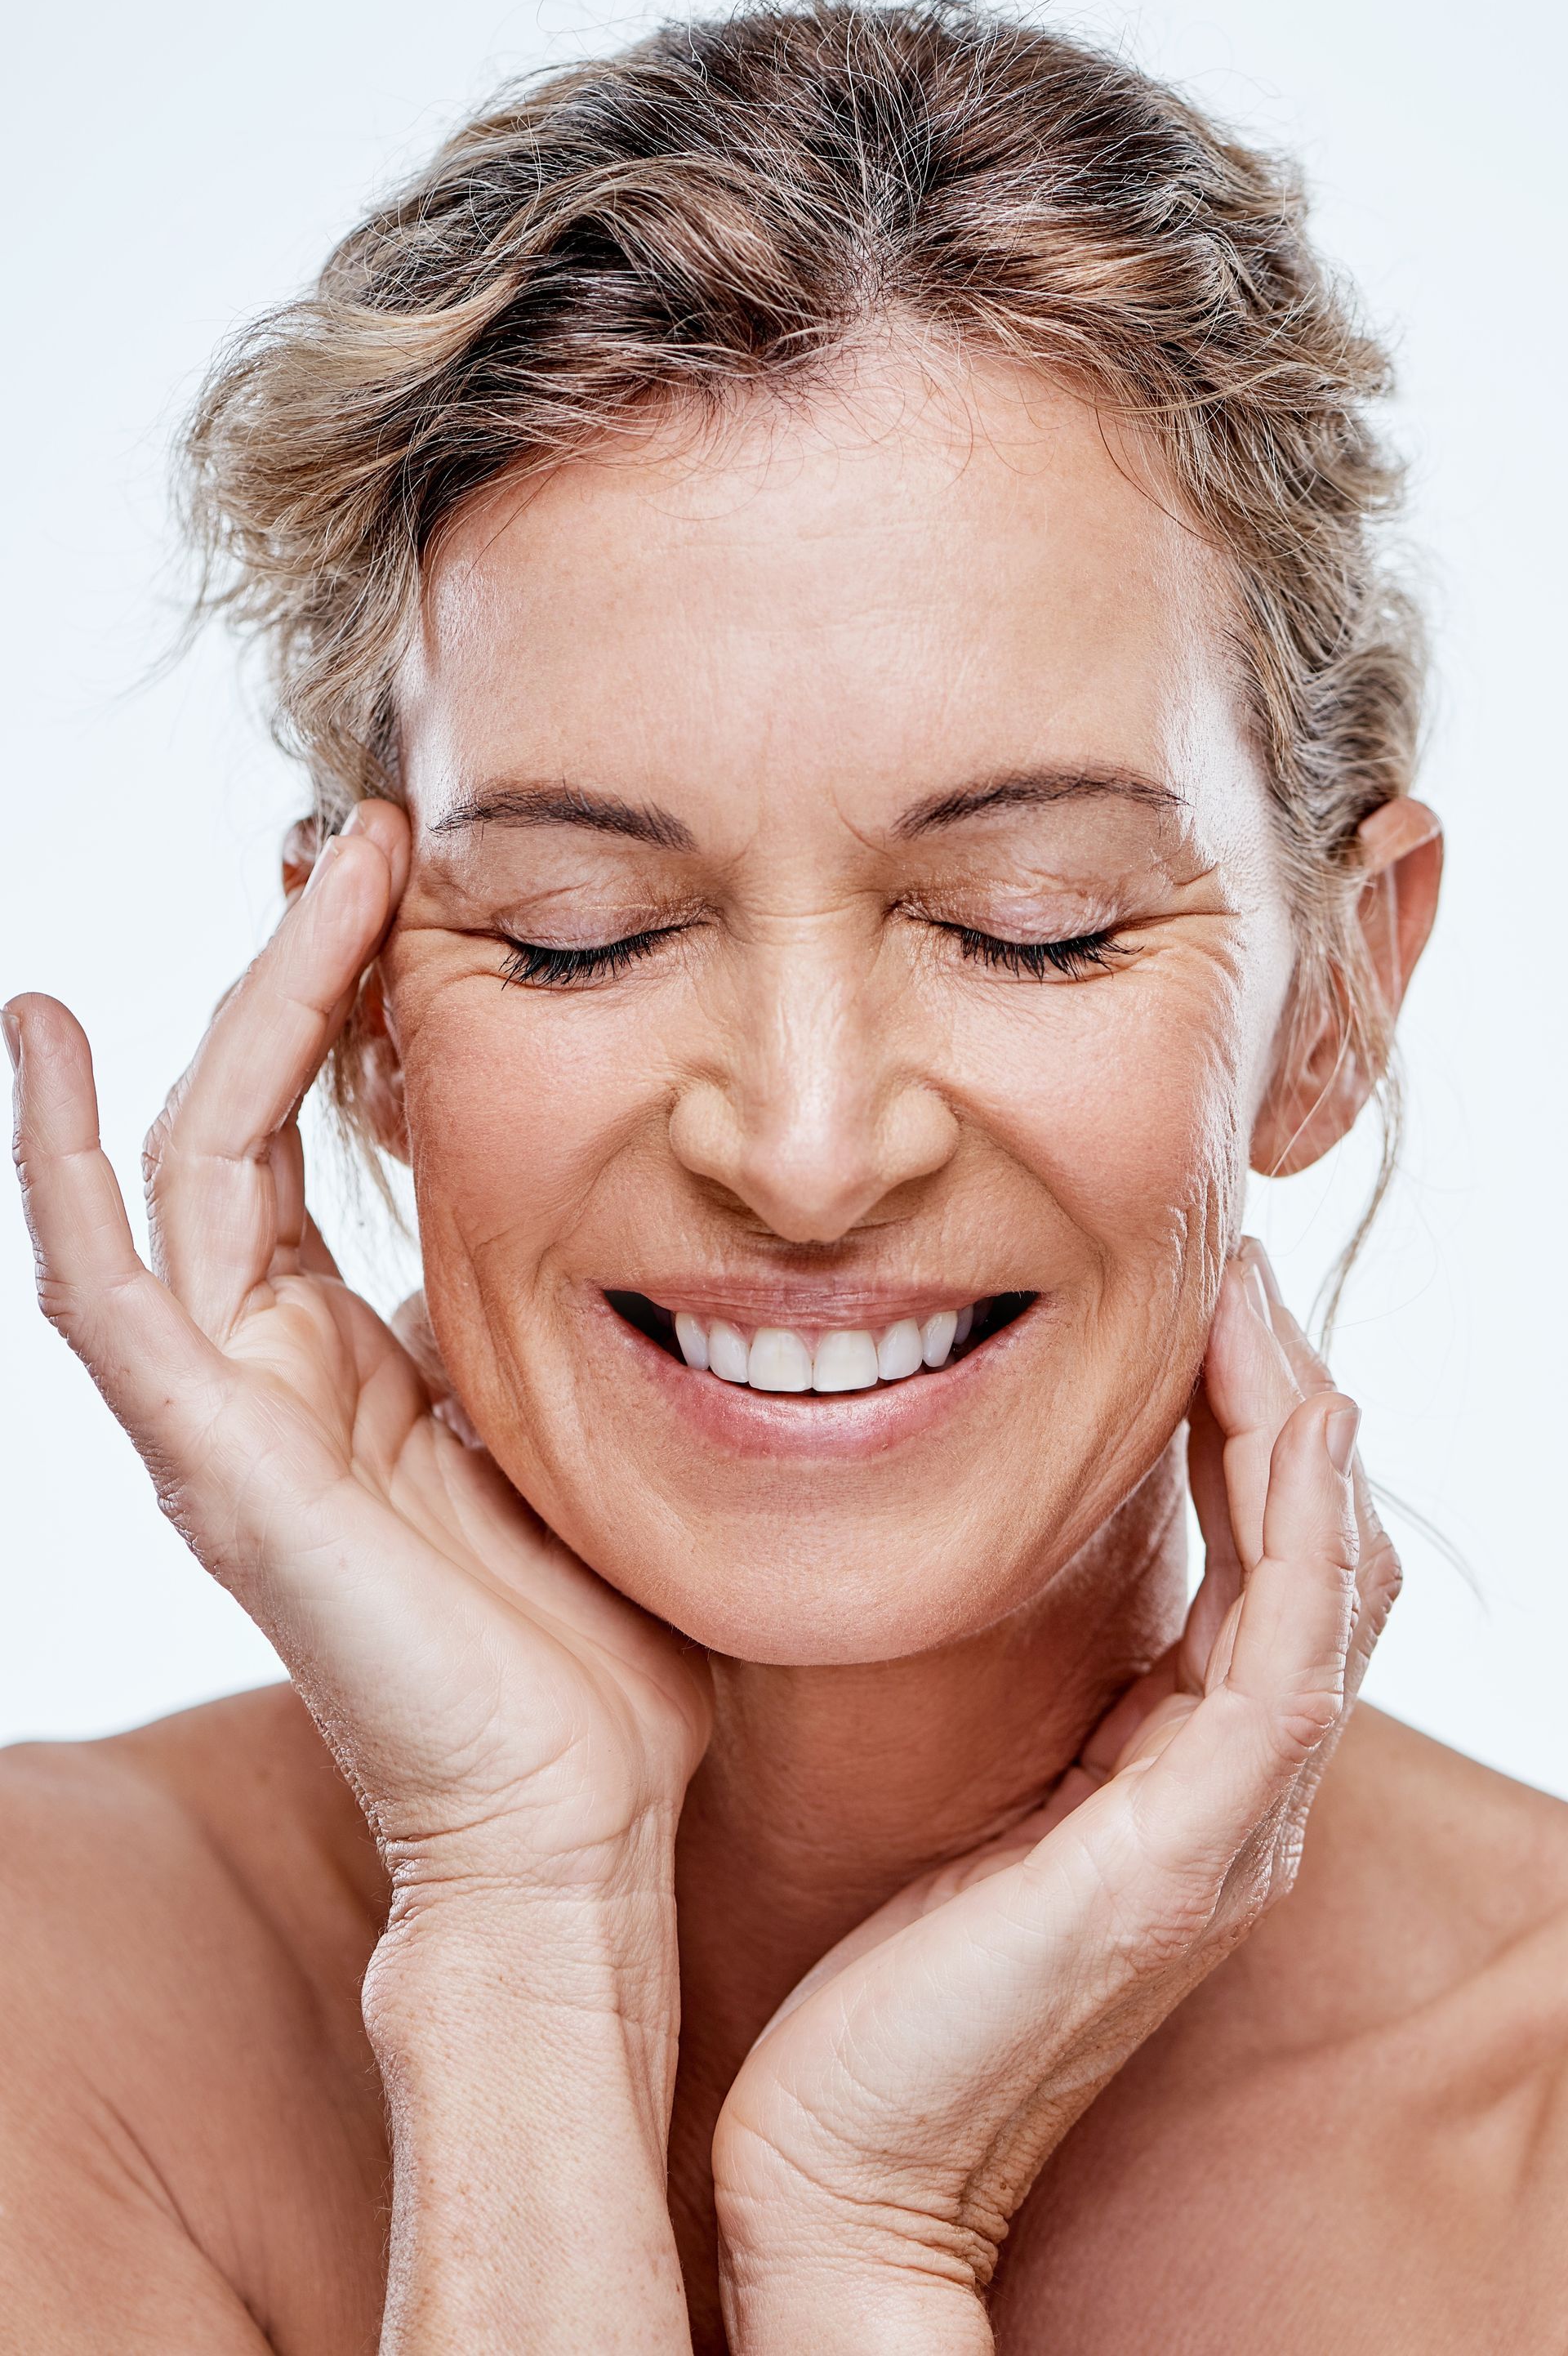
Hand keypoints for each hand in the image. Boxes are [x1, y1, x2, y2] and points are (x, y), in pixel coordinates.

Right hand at [4, 804, 710, 1922]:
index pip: (311, 1142)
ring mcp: (226, 1414)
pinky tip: (52, 1037)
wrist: (580, 1821)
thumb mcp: (568, 1425)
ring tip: (299, 867)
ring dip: (233, 1011)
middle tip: (371, 832)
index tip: (418, 882)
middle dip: (299, 970)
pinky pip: (110, 1283)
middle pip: (242, 1123)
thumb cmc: (597, 1648)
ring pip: (181, 1168)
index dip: (346, 1008)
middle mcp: (265, 1374)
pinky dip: (64, 1159)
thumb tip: (599, 1191)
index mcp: (346, 1364)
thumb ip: (535, 1316)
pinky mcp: (214, 1460)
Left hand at [711, 1248, 1398, 2354]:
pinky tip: (1279, 1420)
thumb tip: (956, 1555)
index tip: (1199, 1305)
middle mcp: (1236, 1797)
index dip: (1250, 1427)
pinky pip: (1286, 1653)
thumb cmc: (879, 1988)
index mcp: (1182, 1777)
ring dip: (1302, 1429)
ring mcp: (1231, 1828)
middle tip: (1239, 1270)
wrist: (844, 2163)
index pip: (1265, 1564)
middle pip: (1319, 1556)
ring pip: (1326, 1584)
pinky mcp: (1189, 1853)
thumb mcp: (964, 1803)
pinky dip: (1297, 1527)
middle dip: (1288, 1400)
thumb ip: (1010, 1701)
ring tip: (1257, 1303)